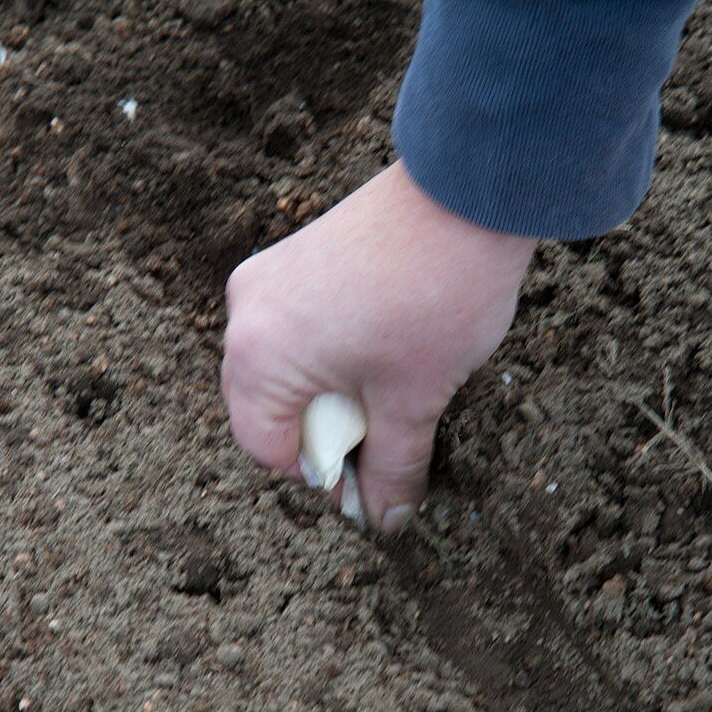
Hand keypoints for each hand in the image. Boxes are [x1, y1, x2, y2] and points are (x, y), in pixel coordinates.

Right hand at [222, 161, 535, 531]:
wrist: (466, 192)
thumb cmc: (435, 297)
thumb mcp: (414, 400)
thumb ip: (392, 467)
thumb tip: (383, 519)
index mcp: (257, 357)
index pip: (264, 448)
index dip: (320, 472)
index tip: (370, 469)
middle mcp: (244, 313)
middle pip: (264, 406)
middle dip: (322, 430)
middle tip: (382, 431)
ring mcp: (266, 276)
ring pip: (282, 365)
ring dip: (327, 390)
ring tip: (388, 383)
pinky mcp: (293, 254)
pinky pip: (293, 325)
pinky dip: (328, 350)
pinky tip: (380, 343)